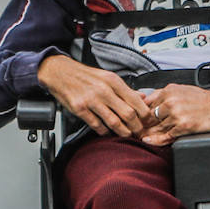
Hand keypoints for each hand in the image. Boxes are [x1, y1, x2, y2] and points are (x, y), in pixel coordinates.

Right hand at [37, 55, 154, 138]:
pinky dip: (104, 132)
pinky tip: (108, 133)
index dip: (145, 114)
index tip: (148, 122)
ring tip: (127, 135)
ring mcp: (91, 100)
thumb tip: (142, 97)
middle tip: (140, 133)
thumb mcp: (107, 77)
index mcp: (113, 80)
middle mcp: (104, 89)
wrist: (60, 72)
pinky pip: (97, 125)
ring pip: (114, 122)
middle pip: (128, 113)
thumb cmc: (85, 76)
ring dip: (123, 132)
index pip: (136, 100)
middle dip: (137, 127)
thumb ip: (125, 89)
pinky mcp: (80, 108)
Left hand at [141, 82, 209, 146]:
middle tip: (136, 131)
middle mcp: (171, 100)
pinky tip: (151, 141)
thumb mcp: (183, 90)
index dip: (140, 113)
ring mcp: (177, 113)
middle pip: (149, 116)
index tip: (136, 119)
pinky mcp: (184, 126)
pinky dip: (157, 140)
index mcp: (169, 90)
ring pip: (156, 127)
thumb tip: (147, 103)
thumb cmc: (206, 100)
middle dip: (143, 125)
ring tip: (143, 137)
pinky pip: (166, 136)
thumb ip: (165, 95)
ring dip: (149, 133)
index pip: (146, 103)